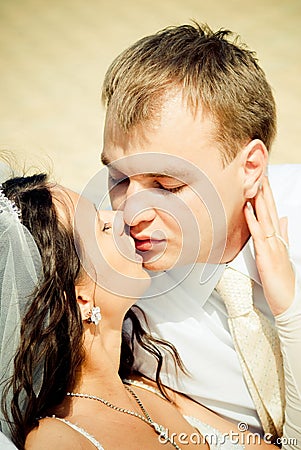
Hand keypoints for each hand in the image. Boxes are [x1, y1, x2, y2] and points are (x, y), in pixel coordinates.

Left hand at [244, 176, 294, 315]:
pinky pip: (258, 234)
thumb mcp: (284, 254)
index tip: (264, 180)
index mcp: (280, 238)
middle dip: (266, 192)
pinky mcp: (267, 255)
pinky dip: (252, 220)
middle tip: (260, 173)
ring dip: (260, 200)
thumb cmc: (284, 279)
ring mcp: (273, 246)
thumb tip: (285, 219)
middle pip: (271, 211)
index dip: (269, 196)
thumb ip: (284, 234)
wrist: (289, 300)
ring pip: (266, 218)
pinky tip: (248, 209)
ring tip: (255, 184)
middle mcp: (277, 239)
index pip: (274, 212)